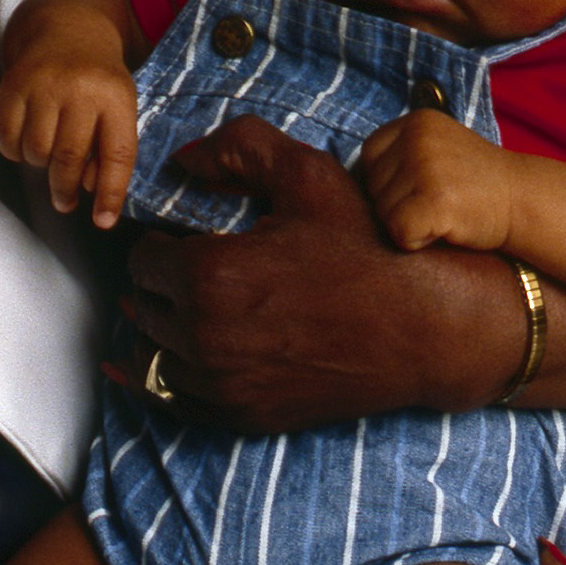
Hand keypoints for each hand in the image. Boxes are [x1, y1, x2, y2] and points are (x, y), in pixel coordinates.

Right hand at [0, 48, 141, 227]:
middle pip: (69, 157)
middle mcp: (80, 87)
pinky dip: (15, 151)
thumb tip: (90, 192)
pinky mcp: (12, 84)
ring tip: (49, 155)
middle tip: (65, 202)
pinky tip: (27, 141)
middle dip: (66, 190)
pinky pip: (7, 138)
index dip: (110, 194)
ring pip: (36, 151)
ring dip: (40, 166)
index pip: (117, 154)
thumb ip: (110, 149)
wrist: (67, 29)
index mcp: (116, 96)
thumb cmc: (98, 81)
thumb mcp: (119, 107)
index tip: (103, 222)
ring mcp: (43, 83)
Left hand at [122, 117, 519, 428]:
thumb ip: (237, 147)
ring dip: (170, 328)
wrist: (423, 328)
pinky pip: (179, 398)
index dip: (164, 241)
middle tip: (198, 268)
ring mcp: (222, 385)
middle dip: (164, 283)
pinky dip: (179, 373)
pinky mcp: (244, 417)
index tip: (190, 238)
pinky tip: (189, 355)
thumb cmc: (367, 247)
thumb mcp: (308, 174)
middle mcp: (203, 337)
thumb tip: (185, 158)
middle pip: (143, 306)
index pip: (142, 258)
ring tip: (203, 307)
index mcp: (207, 275)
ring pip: (156, 353)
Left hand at [356, 108, 514, 252]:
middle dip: (397, 206)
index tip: (421, 191)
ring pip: (383, 214)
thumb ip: (400, 155)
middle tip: (439, 204)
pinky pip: (399, 232)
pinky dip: (418, 242)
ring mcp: (426, 166)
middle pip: (372, 188)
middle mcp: (418, 137)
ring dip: (409, 225)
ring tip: (445, 215)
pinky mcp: (435, 199)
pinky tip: (445, 230)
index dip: (389, 185)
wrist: (525, 202)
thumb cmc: (477, 185)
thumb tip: (345, 184)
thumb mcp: (438, 150)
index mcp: (415, 122)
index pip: (368, 158)